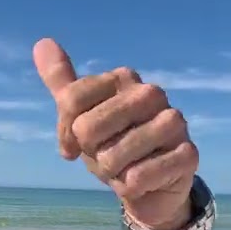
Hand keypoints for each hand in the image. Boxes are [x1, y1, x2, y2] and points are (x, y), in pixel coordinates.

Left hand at [32, 37, 196, 229]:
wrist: (148, 186)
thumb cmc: (112, 144)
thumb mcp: (80, 114)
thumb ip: (62, 82)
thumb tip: (42, 43)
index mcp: (124, 78)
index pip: (70, 100)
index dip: (66, 132)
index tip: (77, 143)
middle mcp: (151, 94)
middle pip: (86, 127)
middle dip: (90, 153)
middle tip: (107, 155)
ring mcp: (174, 123)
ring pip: (111, 156)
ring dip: (111, 173)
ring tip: (125, 168)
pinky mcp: (188, 155)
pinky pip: (137, 177)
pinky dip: (131, 186)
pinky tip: (142, 181)